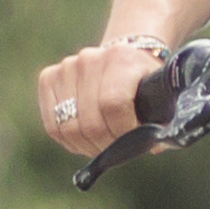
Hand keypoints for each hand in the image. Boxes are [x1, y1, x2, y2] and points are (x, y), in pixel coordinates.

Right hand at [35, 35, 170, 157]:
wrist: (122, 58)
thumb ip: (161, 120)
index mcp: (121, 59)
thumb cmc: (144, 84)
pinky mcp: (48, 77)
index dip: (123, 131)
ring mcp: (66, 67)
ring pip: (68, 128)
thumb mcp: (160, 95)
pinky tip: (85, 141)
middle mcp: (90, 59)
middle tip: (118, 150)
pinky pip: (52, 125)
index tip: (134, 141)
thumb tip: (153, 146)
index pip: (113, 104)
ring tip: (102, 147)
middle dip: (106, 145)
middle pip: (90, 122)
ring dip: (87, 147)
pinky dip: (69, 141)